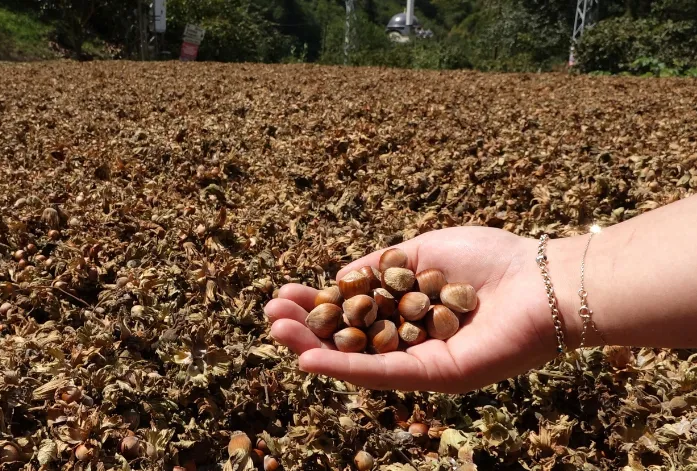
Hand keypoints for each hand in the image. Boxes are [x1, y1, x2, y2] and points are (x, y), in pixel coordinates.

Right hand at [265, 226, 564, 393]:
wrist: (544, 281)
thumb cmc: (490, 259)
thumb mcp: (420, 250)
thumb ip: (379, 265)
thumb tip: (338, 277)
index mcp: (405, 309)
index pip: (350, 310)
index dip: (315, 303)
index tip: (283, 291)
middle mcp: (409, 339)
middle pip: (347, 337)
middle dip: (305, 327)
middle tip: (269, 316)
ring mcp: (421, 361)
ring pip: (358, 358)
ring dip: (313, 347)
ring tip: (276, 332)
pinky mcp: (436, 376)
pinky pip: (384, 373)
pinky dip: (346, 367)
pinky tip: (310, 359)